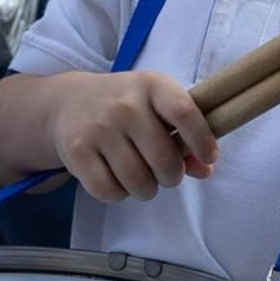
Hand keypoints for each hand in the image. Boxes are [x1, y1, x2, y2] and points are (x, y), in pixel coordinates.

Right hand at [51, 71, 219, 203]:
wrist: (71, 101)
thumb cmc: (128, 107)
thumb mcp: (158, 107)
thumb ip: (186, 136)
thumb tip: (206, 170)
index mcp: (152, 86)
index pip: (184, 112)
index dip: (202, 140)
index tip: (209, 157)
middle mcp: (124, 104)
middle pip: (164, 160)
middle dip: (172, 176)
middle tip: (166, 173)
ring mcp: (98, 128)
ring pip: (138, 182)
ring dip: (146, 189)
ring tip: (141, 176)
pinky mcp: (77, 152)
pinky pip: (110, 192)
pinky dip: (119, 194)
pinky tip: (117, 178)